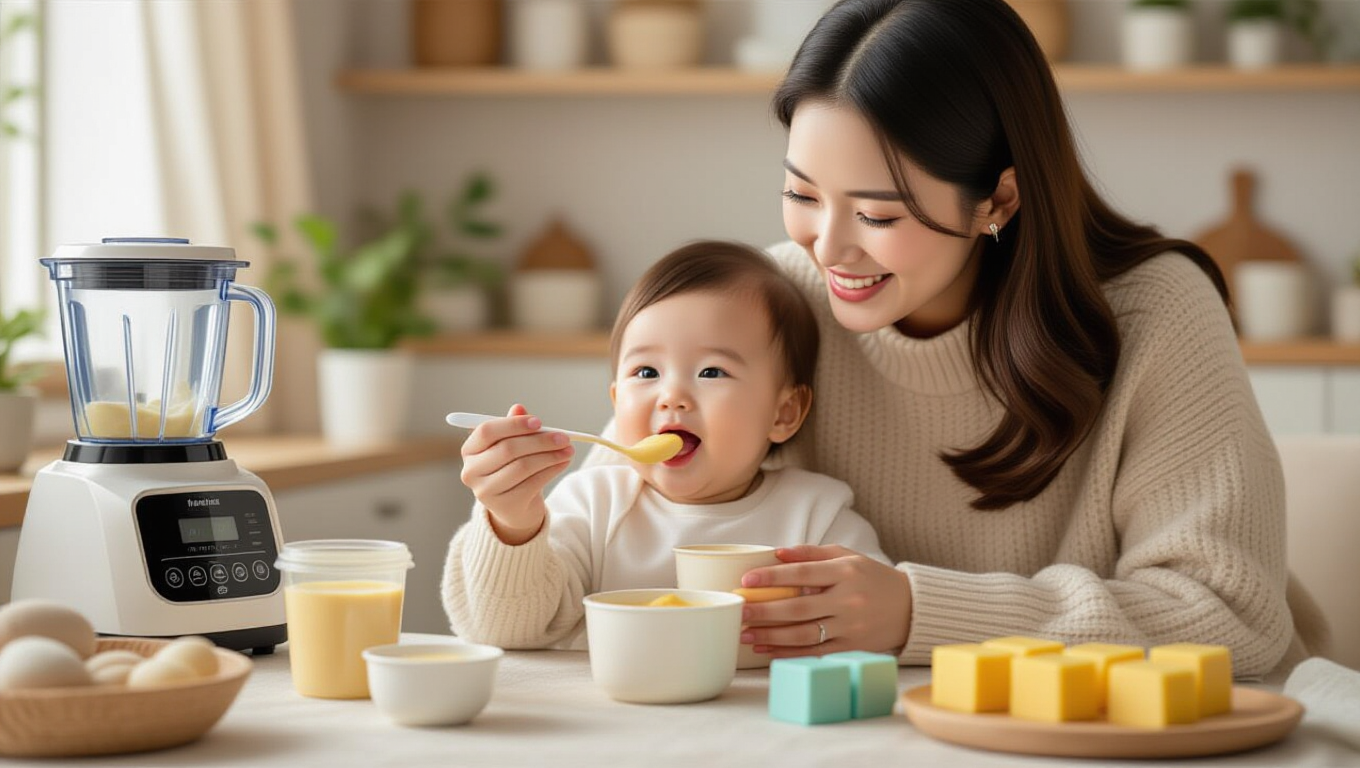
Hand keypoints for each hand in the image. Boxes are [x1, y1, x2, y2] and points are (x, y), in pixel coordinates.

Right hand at [459, 404, 573, 544]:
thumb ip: (513, 426)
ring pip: (523, 466)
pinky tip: (563, 463)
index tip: (539, 422)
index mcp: (469, 450)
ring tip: (568, 450)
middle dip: (540, 441)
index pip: (487, 431)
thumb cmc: (511, 467)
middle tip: (564, 437)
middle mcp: (471, 472)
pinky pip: (533, 483)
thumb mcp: (511, 445)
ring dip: (550, 456)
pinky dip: (552, 470)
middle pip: (508, 449)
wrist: (514, 506)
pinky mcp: (505, 505)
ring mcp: (486, 491)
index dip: (513, 424)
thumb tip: (519, 408)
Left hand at [738, 545, 911, 657]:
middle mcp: (848, 600)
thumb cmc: (871, 578)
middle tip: (739, 610)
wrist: (909, 607)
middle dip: (764, 611)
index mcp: (845, 572)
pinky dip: (788, 653)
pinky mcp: (851, 649)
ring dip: (771, 636)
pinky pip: (814, 653)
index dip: (772, 577)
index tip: (747, 579)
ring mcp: (850, 628)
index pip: (803, 573)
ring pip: (804, 635)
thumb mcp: (846, 556)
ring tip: (745, 633)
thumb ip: (811, 553)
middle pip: (799, 609)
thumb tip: (776, 553)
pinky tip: (766, 649)